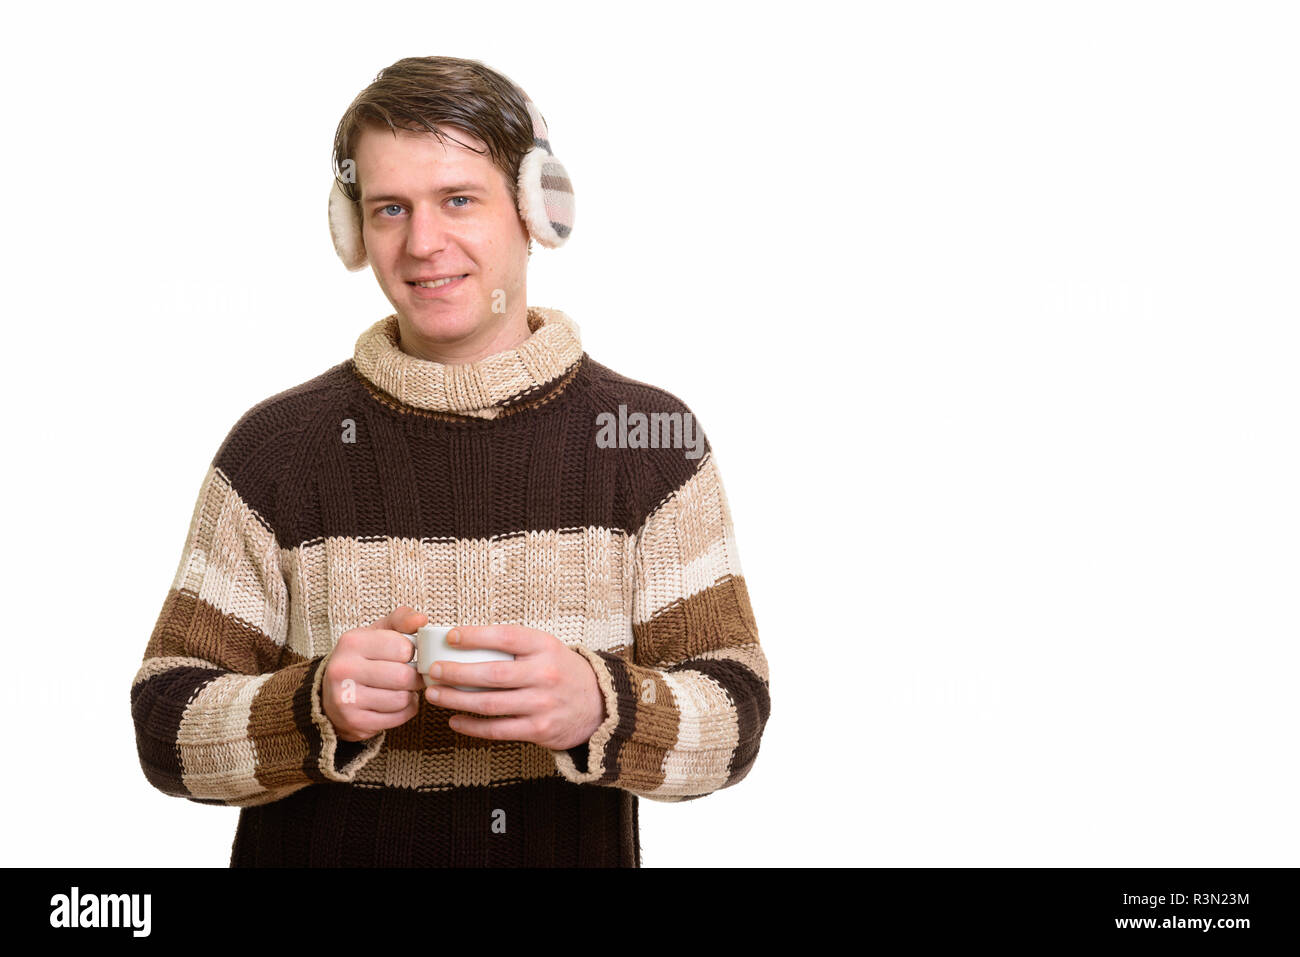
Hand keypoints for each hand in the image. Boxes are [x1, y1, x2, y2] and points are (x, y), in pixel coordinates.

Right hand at [322, 606, 426, 741]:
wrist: (330, 695)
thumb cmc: (362, 659)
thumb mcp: (376, 633)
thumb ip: (401, 620)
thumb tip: (421, 620)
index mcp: (352, 642)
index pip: (402, 647)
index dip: (410, 652)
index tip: (404, 654)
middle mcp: (344, 669)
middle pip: (404, 676)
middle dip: (414, 676)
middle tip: (410, 674)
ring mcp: (347, 698)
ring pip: (402, 698)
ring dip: (409, 694)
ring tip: (399, 688)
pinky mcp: (355, 721)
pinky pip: (398, 717)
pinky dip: (405, 710)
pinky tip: (394, 703)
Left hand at [424, 625, 606, 749]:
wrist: (598, 705)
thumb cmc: (561, 672)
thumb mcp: (545, 649)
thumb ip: (514, 646)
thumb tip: (465, 642)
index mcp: (544, 647)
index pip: (505, 637)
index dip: (475, 636)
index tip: (451, 636)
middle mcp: (544, 675)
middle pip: (492, 674)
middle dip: (456, 672)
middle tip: (433, 670)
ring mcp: (542, 704)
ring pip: (490, 704)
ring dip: (457, 700)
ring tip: (434, 694)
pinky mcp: (539, 729)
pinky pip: (497, 730)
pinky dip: (472, 726)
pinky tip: (455, 720)